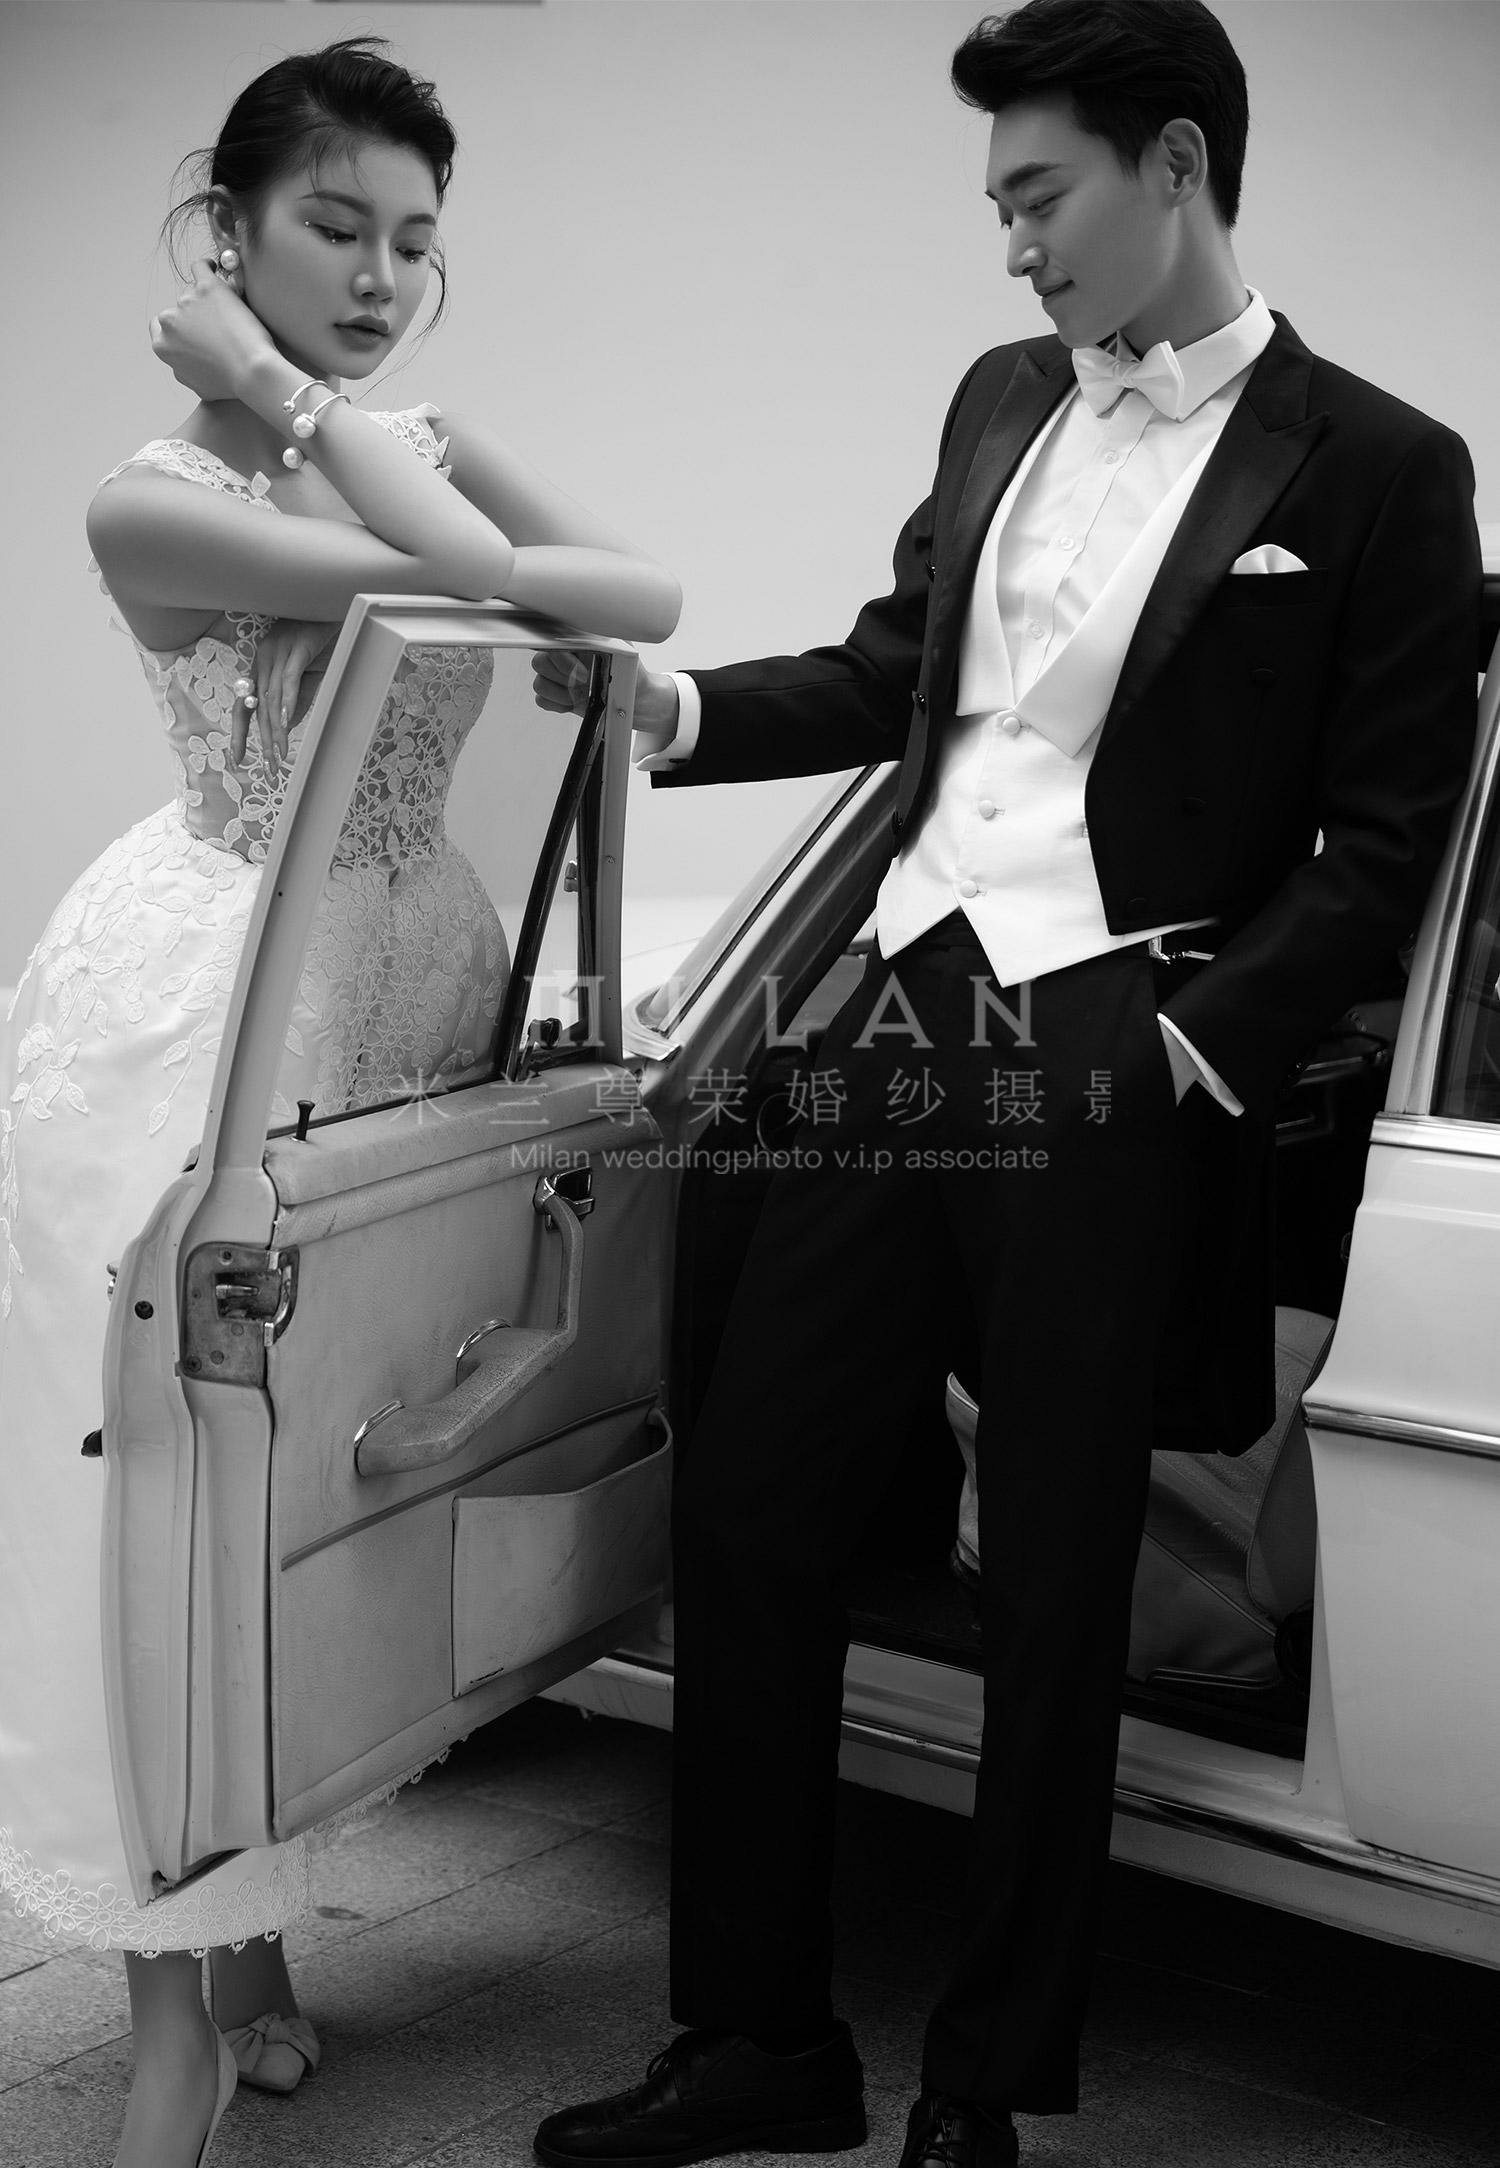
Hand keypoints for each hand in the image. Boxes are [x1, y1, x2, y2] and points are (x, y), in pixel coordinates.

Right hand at [149, 258, 275, 403]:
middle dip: (195, 315)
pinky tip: (215, 268)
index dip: (177, 328)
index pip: (159, 328)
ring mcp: (187, 301)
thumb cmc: (230, 384)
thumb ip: (182, 369)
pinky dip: (206, 266)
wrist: (252, 372)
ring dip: (208, 300)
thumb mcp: (197, 386)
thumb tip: (180, 362)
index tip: (191, 329)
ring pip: (194, 293)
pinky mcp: (207, 287)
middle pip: (178, 309)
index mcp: (162, 346)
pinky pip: (200, 268)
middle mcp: (169, 321)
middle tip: (219, 325)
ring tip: (231, 314)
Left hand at [231, 618, 339, 772]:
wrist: (333, 607)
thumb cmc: (323, 641)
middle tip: (269, 769)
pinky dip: (288, 701)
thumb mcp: (310, 677)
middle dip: (263, 741)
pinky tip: (287, 723)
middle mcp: (264, 659)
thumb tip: (285, 727)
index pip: (245, 706)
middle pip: (258, 708)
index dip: (239, 733)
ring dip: (275, 729)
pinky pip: (289, 679)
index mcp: (262, 667)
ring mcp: (278, 651)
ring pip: (272, 698)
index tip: (236, 760)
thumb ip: (297, 700)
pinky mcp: (297, 646)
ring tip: (279, 755)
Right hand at [531, 651, 679, 741]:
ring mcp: (558, 678)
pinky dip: (557, 705)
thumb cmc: (630, 673)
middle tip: (585, 685)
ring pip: (539, 684)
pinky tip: (574, 703)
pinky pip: (542, 700)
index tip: (584, 674)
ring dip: (561, 693)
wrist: (635, 700)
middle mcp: (563, 657)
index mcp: (575, 641)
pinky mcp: (557, 697)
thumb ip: (601, 637)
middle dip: (563, 678)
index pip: (551, 642)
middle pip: (540, 663)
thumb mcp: (622, 649)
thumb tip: (589, 626)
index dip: (562, 660)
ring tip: (582, 695)